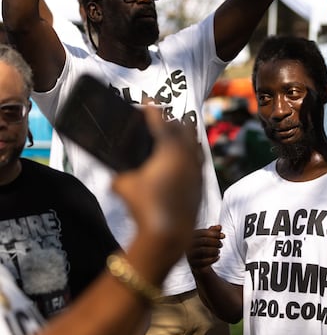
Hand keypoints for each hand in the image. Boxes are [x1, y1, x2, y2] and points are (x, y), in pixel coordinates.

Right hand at [112, 108, 202, 256]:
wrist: (170, 232)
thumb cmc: (145, 206)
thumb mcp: (123, 187)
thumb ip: (120, 176)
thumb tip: (118, 178)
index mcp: (169, 150)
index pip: (160, 122)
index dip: (152, 110)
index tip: (148, 102)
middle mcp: (187, 155)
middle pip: (183, 128)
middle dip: (172, 121)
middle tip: (162, 119)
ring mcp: (197, 169)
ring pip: (195, 143)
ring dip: (186, 136)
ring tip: (178, 132)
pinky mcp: (202, 183)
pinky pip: (198, 160)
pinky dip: (192, 153)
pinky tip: (187, 156)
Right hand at [187, 225, 225, 271]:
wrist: (199, 265)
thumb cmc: (205, 248)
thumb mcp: (209, 239)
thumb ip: (214, 232)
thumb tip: (220, 226)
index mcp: (190, 237)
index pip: (202, 232)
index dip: (214, 233)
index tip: (223, 236)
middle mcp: (188, 245)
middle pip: (202, 241)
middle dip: (215, 242)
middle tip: (221, 244)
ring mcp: (190, 255)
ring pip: (202, 251)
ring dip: (214, 250)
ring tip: (218, 251)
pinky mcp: (193, 265)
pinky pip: (203, 262)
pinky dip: (213, 259)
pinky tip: (218, 257)